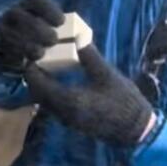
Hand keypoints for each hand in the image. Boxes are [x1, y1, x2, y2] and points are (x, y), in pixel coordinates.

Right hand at [0, 0, 64, 73]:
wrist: (21, 52)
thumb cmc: (46, 39)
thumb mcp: (55, 29)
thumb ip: (68, 31)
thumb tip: (83, 40)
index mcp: (29, 5)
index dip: (48, 9)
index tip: (61, 22)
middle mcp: (13, 14)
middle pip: (19, 15)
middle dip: (36, 28)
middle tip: (53, 40)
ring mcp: (2, 30)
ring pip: (8, 34)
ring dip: (24, 44)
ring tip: (40, 54)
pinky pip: (2, 50)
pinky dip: (14, 56)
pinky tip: (26, 63)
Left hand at [25, 44, 153, 147]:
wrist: (135, 129)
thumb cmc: (123, 100)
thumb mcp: (107, 74)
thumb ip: (89, 56)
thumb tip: (78, 36)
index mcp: (69, 100)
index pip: (37, 84)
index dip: (31, 69)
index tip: (34, 54)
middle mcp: (62, 112)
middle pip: (36, 94)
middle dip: (34, 76)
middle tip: (39, 58)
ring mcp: (66, 120)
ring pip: (43, 102)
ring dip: (41, 85)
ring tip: (47, 66)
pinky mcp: (72, 123)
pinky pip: (52, 106)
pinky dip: (50, 93)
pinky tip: (58, 80)